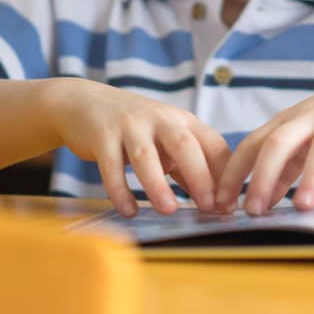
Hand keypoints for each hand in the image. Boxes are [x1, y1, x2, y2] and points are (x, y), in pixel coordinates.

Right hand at [51, 81, 229, 216]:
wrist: (84, 102)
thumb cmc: (135, 129)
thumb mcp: (166, 142)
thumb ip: (188, 168)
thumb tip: (215, 204)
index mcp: (183, 122)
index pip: (213, 145)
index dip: (224, 175)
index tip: (229, 205)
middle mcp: (160, 119)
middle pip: (185, 145)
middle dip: (200, 176)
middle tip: (208, 207)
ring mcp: (130, 126)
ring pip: (146, 156)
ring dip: (158, 185)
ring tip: (168, 210)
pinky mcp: (102, 135)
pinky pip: (111, 165)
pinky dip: (119, 190)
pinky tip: (128, 210)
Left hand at [216, 69, 313, 213]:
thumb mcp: (306, 137)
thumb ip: (284, 166)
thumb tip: (261, 201)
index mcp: (288, 123)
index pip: (251, 145)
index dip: (232, 174)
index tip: (217, 204)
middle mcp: (310, 120)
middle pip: (277, 143)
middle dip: (261, 176)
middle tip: (250, 211)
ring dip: (311, 178)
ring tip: (304, 207)